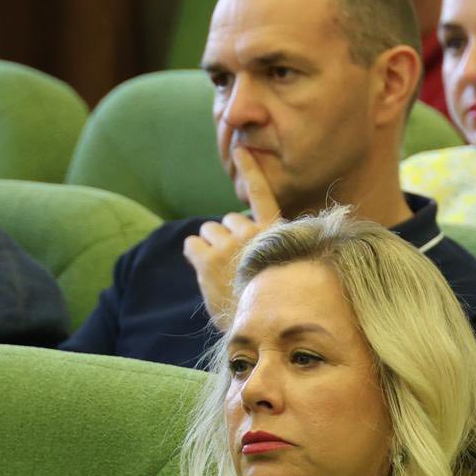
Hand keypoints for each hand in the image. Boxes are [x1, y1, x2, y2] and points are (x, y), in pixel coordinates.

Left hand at [183, 147, 281, 330]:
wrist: (264, 326)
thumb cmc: (274, 301)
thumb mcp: (283, 270)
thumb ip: (271, 248)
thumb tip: (256, 239)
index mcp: (275, 234)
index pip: (260, 194)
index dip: (249, 169)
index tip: (240, 149)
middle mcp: (253, 234)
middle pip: (229, 218)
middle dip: (227, 234)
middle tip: (232, 261)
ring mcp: (230, 245)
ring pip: (209, 231)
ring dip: (210, 244)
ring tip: (220, 269)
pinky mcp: (209, 260)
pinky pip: (192, 245)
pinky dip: (193, 254)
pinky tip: (201, 267)